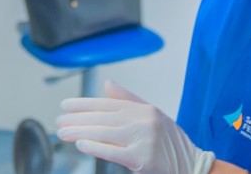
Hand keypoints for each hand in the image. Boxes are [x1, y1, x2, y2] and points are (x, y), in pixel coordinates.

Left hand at [56, 81, 215, 173]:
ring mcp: (144, 139)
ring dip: (79, 132)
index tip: (65, 106)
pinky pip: (112, 151)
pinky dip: (94, 147)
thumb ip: (129, 100)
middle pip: (102, 118)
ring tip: (63, 133)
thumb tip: (107, 85)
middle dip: (76, 119)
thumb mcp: (154, 116)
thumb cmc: (171, 144)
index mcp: (145, 109)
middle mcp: (144, 120)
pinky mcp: (143, 158)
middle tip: (59, 121)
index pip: (107, 103)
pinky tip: (80, 145)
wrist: (192, 166)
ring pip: (103, 133)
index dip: (83, 104)